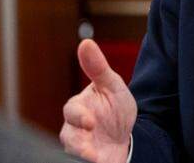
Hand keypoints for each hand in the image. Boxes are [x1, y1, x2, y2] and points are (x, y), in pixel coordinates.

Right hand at [60, 39, 136, 162]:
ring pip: (71, 153)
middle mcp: (74, 130)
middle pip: (68, 138)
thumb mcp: (112, 86)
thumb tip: (85, 42)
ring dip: (81, 157)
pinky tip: (101, 162)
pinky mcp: (85, 162)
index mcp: (78, 109)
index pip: (71, 111)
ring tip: (94, 160)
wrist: (125, 138)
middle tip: (88, 151)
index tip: (90, 122)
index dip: (79, 117)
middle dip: (77, 144)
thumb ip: (98, 67)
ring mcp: (78, 149)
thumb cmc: (114, 108)